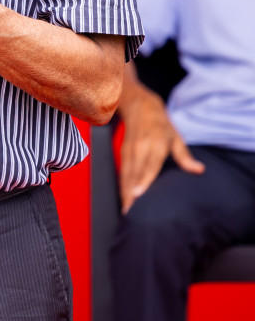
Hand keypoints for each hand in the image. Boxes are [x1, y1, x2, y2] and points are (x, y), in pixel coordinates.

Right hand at [119, 96, 203, 212]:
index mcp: (154, 145)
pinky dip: (122, 187)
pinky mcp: (122, 154)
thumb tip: (199, 170)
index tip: (138, 195)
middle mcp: (139, 149)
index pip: (149, 166)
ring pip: (125, 175)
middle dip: (131, 194)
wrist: (140, 108)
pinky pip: (122, 173)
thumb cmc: (161, 126)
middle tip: (131, 212)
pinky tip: (124, 199)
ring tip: (127, 211)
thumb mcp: (176, 137)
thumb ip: (185, 156)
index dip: (143, 181)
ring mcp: (128, 151)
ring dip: (124, 193)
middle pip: (134, 174)